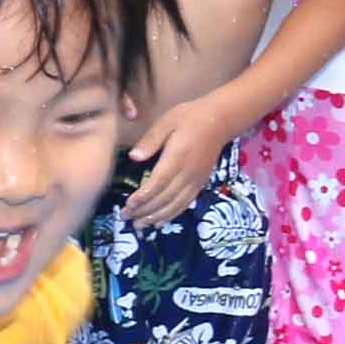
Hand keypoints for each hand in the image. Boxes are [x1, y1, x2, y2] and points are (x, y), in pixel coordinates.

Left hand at [121, 98, 233, 223]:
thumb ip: (150, 140)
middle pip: (164, 198)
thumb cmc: (188, 118)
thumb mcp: (166, 122)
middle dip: (144, 211)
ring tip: (138, 225)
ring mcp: (196, 180)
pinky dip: (171, 215)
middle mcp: (188, 173)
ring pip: (175, 205)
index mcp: (177, 158)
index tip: (128, 205)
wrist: (220, 120)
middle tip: (125, 217)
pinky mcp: (200, 183)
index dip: (143, 197)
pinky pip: (185, 203)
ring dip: (156, 217)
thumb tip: (133, 157)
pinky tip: (158, 222)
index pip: (158, 183)